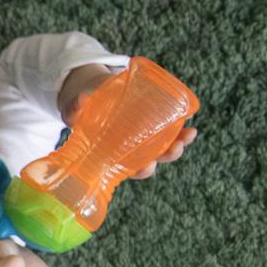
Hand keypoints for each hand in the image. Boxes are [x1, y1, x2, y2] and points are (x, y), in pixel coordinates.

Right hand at [57, 61, 197, 179]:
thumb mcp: (77, 111)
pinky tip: (188, 118)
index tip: (146, 167)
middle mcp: (133, 149)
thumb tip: (82, 100)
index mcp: (115, 155)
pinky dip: (180, 124)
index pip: (131, 169)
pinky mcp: (152, 119)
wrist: (90, 96)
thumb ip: (77, 108)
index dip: (141, 170)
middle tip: (175, 149)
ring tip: (189, 134)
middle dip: (167, 155)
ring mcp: (145, 135)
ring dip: (180, 142)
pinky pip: (170, 124)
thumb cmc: (82, 111)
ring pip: (166, 144)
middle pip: (155, 158)